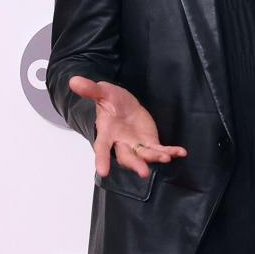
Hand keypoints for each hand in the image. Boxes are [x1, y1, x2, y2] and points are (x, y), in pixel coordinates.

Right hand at [68, 76, 186, 179]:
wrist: (123, 104)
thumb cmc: (111, 100)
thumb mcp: (102, 92)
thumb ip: (91, 90)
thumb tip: (73, 81)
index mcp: (106, 133)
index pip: (102, 148)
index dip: (101, 160)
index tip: (102, 173)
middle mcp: (121, 143)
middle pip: (126, 157)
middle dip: (135, 164)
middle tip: (143, 172)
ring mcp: (136, 145)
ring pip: (145, 155)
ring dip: (155, 157)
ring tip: (166, 158)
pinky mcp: (150, 143)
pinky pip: (160, 150)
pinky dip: (170, 152)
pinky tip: (181, 152)